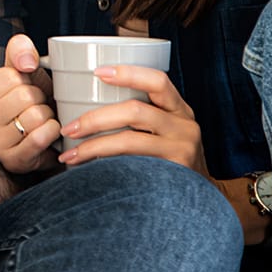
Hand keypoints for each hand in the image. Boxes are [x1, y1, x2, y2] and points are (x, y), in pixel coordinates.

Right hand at [0, 34, 61, 172]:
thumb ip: (19, 50)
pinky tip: (49, 131)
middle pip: (24, 96)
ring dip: (47, 116)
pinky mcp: (13, 161)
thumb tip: (27, 63)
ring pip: (35, 116)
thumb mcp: (19, 71)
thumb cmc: (26, 102)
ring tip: (40, 120)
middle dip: (39, 98)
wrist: (39, 140)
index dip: (26, 79)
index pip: (9, 75)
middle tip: (36, 106)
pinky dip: (52, 130)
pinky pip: (40, 137)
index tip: (24, 89)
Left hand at [58, 65, 209, 177]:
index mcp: (179, 109)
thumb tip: (88, 100)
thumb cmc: (172, 157)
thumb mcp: (167, 130)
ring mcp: (181, 151)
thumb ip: (143, 115)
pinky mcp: (173, 176)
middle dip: (96, 118)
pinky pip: (133, 168)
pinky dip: (106, 167)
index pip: (158, 81)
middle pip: (135, 111)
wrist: (201, 199)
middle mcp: (184, 127)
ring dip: (94, 146)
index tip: (97, 72)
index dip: (128, 73)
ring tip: (70, 155)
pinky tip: (88, 171)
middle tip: (69, 128)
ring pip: (130, 141)